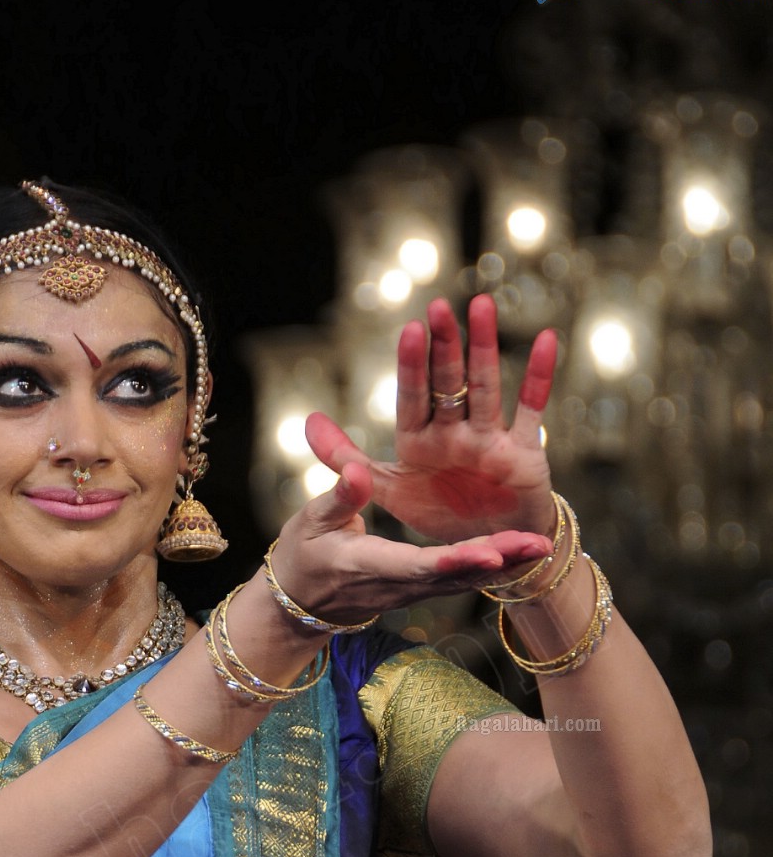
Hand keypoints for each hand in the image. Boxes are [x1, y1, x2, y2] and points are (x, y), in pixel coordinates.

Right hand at [271, 450, 552, 627]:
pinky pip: (461, 579)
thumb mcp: (310, 522)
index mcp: (369, 565)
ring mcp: (412, 590)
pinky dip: (494, 567)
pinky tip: (524, 553)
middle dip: (497, 562)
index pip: (416, 565)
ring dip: (506, 566)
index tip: (487, 552)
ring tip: (544, 546)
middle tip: (536, 545)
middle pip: (454, 576)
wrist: (301, 600)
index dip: (453, 561)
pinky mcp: (421, 588)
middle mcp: (398, 584)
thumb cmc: (303, 554)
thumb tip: (358, 470)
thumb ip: (339, 497)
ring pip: (464, 581)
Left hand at [307, 295, 556, 543]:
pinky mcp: (523, 452)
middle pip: (448, 384)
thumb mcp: (387, 488)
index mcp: (419, 439)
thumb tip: (309, 420)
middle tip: (439, 308)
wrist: (487, 550)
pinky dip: (539, 378)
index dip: (412, 367)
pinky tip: (547, 340)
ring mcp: (489, 438)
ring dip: (485, 349)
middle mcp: (454, 432)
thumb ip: (346, 459)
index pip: (412, 398)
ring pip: (486, 388)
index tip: (410, 329)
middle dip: (444, 347)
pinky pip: (532, 411)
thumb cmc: (439, 512)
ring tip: (481, 306)